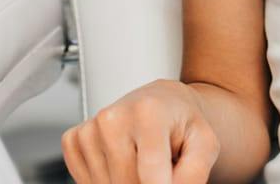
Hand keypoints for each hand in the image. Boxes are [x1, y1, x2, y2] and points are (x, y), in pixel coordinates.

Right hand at [63, 80, 219, 183]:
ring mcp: (90, 128)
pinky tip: (122, 166)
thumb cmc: (182, 124)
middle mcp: (112, 117)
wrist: (162, 104)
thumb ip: (194, 173)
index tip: (168, 183)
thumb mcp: (204, 145)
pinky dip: (105, 181)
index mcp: (147, 112)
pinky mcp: (74, 140)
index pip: (150, 176)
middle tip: (160, 171)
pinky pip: (85, 180)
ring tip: (143, 166)